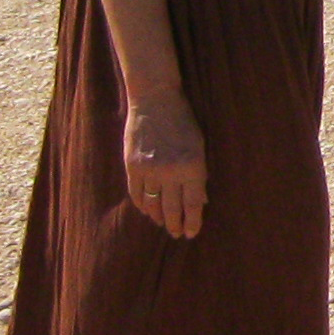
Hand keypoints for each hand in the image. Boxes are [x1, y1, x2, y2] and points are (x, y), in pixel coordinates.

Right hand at [122, 91, 206, 238]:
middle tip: (176, 234)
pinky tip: (147, 210)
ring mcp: (149, 170)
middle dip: (175, 225)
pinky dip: (142, 205)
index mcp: (193, 166)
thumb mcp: (199, 145)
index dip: (192, 222)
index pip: (193, 204)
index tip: (191, 233)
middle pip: (172, 208)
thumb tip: (201, 201)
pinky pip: (136, 194)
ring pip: (153, 204)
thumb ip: (199, 174)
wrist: (155, 100)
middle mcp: (171, 172)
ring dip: (158, 217)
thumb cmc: (183, 121)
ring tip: (163, 223)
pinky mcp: (132, 166)